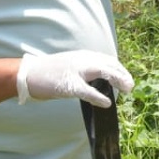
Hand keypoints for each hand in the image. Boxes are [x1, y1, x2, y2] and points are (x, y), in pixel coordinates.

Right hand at [16, 50, 134, 106]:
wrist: (28, 73)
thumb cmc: (49, 72)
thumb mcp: (71, 66)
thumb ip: (86, 70)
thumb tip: (101, 81)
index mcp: (84, 56)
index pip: (108, 60)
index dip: (120, 69)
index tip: (126, 79)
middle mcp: (83, 60)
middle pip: (110, 64)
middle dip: (123, 75)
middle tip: (130, 87)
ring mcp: (77, 71)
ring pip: (103, 72)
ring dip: (118, 80)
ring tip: (126, 90)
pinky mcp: (69, 84)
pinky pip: (88, 91)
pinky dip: (99, 97)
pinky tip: (106, 103)